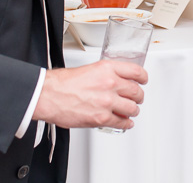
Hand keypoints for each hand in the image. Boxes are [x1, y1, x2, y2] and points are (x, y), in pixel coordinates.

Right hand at [33, 60, 147, 129]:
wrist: (48, 95)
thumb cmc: (63, 83)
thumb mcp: (89, 69)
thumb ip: (105, 74)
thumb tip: (115, 80)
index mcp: (107, 68)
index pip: (136, 72)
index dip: (143, 78)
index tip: (144, 81)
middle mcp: (110, 84)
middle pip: (137, 91)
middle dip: (139, 96)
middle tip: (137, 98)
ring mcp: (107, 102)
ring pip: (132, 108)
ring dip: (133, 110)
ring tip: (130, 111)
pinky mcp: (102, 118)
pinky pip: (122, 122)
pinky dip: (126, 123)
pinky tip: (125, 122)